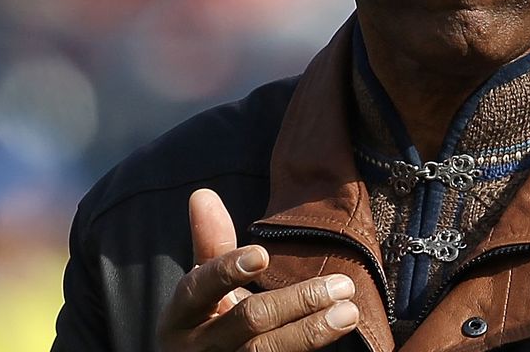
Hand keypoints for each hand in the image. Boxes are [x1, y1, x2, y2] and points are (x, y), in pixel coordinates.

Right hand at [157, 189, 359, 350]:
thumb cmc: (205, 322)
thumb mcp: (202, 287)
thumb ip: (210, 243)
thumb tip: (203, 194)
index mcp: (181, 316)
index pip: (199, 290)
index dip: (228, 271)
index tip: (262, 254)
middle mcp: (197, 348)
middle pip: (249, 322)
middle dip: (297, 301)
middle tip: (342, 285)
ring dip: (312, 332)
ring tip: (349, 312)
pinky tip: (335, 339)